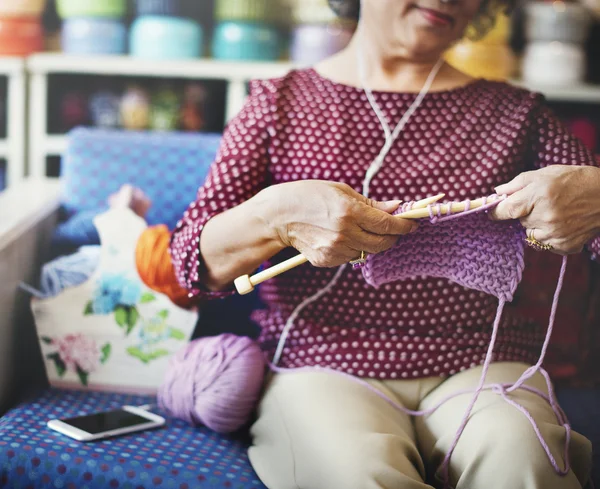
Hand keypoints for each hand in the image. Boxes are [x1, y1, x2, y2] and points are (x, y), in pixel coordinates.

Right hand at [266, 180, 417, 266]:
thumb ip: (371, 203)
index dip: (404, 225)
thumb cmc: (310, 196)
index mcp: (350, 212)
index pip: (388, 224)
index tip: (413, 223)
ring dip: (371, 241)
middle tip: (393, 228)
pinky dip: (353, 248)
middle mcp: (344, 233)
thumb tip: (396, 207)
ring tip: (358, 228)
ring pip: (367, 251)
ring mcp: (335, 250)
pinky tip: (340, 236)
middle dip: (393, 236)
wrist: (278, 216)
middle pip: (383, 243)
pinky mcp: (326, 261)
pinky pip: (350, 257)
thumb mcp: (342, 191)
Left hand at [490, 165, 599, 253]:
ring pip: (530, 234)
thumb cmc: (577, 180)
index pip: (506, 210)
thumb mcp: (546, 173)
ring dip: (537, 226)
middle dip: (526, 213)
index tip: (492, 212)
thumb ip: (518, 183)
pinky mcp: (565, 246)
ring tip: (555, 213)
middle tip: (544, 203)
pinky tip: (563, 224)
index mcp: (539, 196)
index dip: (496, 212)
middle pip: (519, 221)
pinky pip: (545, 244)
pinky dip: (549, 236)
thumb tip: (497, 192)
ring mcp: (556, 234)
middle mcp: (546, 217)